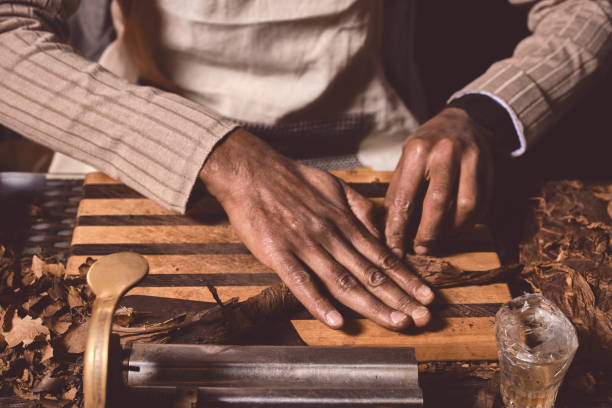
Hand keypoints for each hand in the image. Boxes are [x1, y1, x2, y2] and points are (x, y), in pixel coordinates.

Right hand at [200, 129, 433, 329]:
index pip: (383, 255)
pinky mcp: (277, 253)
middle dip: (400, 298)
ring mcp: (305, 246)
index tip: (428, 296)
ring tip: (397, 322)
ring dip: (372, 305)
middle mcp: (331, 236)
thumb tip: (383, 232)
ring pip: (343, 281)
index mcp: (345, 222)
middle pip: (370, 273)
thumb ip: (360, 209)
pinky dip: (318, 302)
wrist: (252, 172)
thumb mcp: (335, 186)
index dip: (407, 278)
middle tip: (423, 319)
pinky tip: (336, 322)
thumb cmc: (293, 180)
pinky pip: (300, 281)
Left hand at [384, 107, 494, 255]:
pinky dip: (468, 223)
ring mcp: (471, 159)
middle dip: (427, 234)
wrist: (463, 120)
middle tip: (419, 249)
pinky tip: (455, 229)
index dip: (398, 228)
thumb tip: (390, 229)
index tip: (394, 247)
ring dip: (451, 231)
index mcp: (418, 150)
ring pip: (466, 207)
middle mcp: (445, 152)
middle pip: (437, 203)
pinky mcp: (489, 169)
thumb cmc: (428, 144)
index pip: (405, 197)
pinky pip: (482, 205)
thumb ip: (399, 190)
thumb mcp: (406, 158)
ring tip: (439, 241)